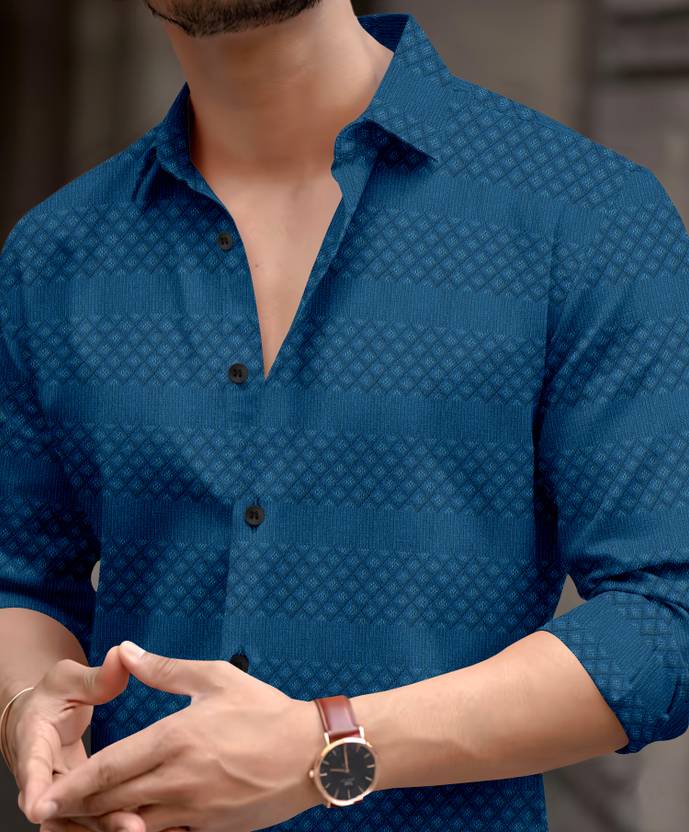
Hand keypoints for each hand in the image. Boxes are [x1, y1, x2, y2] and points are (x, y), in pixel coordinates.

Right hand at [7, 647, 146, 831]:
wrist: (42, 718)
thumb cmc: (54, 696)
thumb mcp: (68, 680)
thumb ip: (96, 677)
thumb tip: (121, 655)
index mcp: (33, 742)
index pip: (32, 767)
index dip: (36, 786)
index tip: (38, 806)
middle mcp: (42, 776)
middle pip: (62, 804)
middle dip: (89, 819)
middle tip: (127, 826)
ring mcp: (62, 792)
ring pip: (81, 817)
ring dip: (107, 827)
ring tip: (141, 830)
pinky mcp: (81, 801)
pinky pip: (95, 817)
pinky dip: (115, 824)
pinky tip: (149, 827)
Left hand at [31, 641, 325, 831]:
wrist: (312, 753)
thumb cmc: (265, 711)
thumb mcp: (216, 678)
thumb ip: (165, 669)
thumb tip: (126, 651)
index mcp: (176, 738)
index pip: (111, 766)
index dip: (74, 785)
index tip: (46, 797)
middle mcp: (179, 779)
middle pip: (113, 800)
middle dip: (79, 808)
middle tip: (52, 811)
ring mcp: (194, 810)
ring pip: (134, 825)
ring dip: (107, 823)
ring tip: (86, 820)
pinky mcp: (210, 829)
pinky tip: (133, 825)